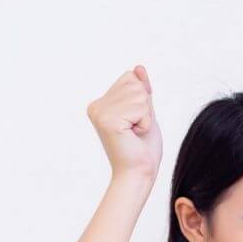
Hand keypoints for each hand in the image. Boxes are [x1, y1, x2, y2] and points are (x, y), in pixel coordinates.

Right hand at [86, 65, 162, 182]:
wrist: (139, 174)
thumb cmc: (143, 149)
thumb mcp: (146, 113)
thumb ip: (142, 91)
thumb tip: (138, 67)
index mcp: (101, 104)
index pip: (130, 78)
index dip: (143, 100)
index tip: (136, 122)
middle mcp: (96, 106)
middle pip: (134, 84)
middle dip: (145, 108)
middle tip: (137, 130)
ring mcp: (99, 112)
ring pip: (139, 95)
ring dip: (146, 116)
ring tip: (135, 134)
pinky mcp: (108, 120)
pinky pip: (141, 107)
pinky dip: (146, 123)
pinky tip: (134, 136)